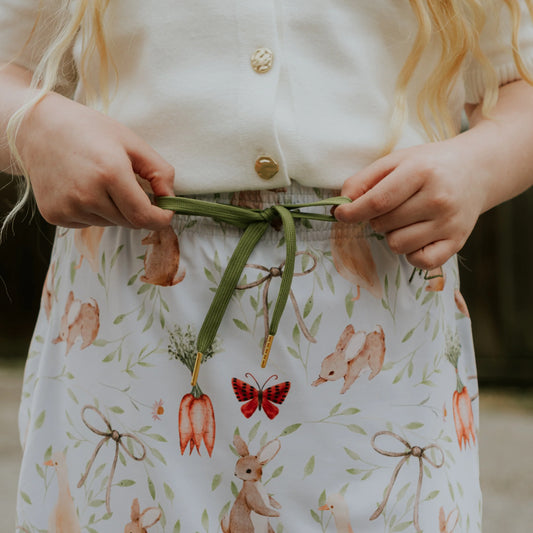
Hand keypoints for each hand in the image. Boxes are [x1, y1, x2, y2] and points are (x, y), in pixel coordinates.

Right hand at [16, 92, 174, 228]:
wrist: (36, 127)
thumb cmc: (89, 130)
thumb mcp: (132, 142)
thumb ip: (160, 171)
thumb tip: (170, 200)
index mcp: (110, 174)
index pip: (144, 217)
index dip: (161, 220)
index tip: (166, 213)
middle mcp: (87, 196)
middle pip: (129, 222)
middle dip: (138, 210)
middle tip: (128, 185)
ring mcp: (68, 208)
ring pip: (110, 223)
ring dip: (114, 209)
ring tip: (98, 180)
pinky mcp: (54, 215)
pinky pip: (89, 223)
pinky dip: (94, 211)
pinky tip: (81, 187)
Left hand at [334, 139, 485, 269]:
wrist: (476, 170)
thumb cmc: (427, 165)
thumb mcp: (395, 161)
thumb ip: (363, 180)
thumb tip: (341, 206)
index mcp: (420, 172)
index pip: (377, 202)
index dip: (352, 212)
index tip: (340, 214)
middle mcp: (438, 199)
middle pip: (383, 224)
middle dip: (376, 218)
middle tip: (392, 206)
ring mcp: (449, 223)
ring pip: (398, 245)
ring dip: (392, 235)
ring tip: (406, 219)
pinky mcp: (457, 242)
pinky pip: (419, 262)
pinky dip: (411, 253)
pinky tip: (417, 235)